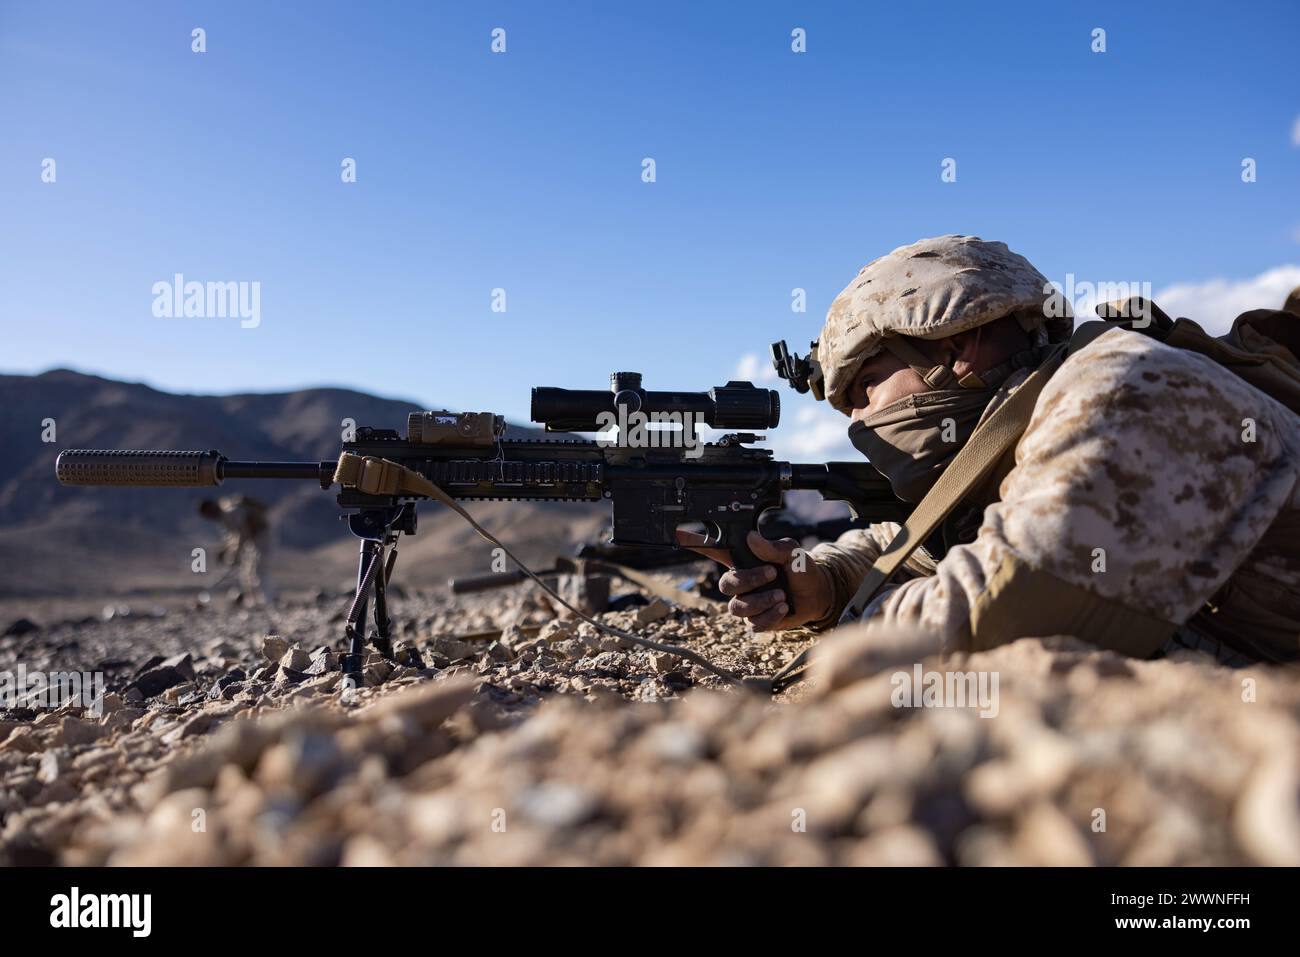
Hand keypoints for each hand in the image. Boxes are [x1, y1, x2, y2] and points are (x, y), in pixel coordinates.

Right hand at [675, 528, 833, 630]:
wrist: (818, 595)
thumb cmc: (802, 570)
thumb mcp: (792, 552)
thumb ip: (772, 547)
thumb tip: (752, 538)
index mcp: (745, 561)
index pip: (716, 551)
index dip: (696, 544)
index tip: (679, 533)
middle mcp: (742, 582)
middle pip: (725, 585)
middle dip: (748, 581)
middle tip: (771, 575)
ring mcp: (748, 602)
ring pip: (738, 607)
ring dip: (761, 601)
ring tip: (782, 596)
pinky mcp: (758, 620)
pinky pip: (753, 623)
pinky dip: (770, 616)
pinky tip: (783, 608)